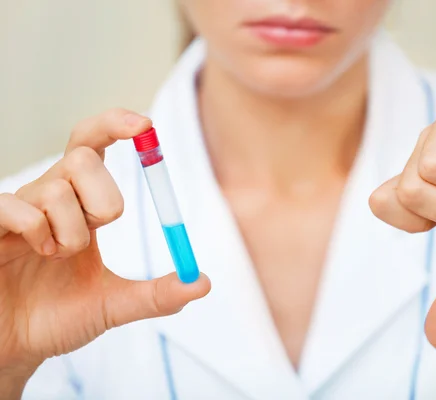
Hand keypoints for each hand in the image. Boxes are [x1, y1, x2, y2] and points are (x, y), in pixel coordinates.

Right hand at [0, 110, 210, 381]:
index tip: (145, 126)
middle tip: (98, 232)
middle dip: (105, 198)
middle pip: (84, 156)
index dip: (116, 125)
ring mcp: (17, 209)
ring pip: (58, 189)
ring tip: (57, 258)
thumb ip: (157, 294)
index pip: (94, 145)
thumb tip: (202, 282)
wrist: (13, 347)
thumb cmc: (55, 318)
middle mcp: (49, 196)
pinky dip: (36, 232)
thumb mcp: (114, 305)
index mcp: (79, 204)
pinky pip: (16, 207)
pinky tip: (33, 252)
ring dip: (71, 234)